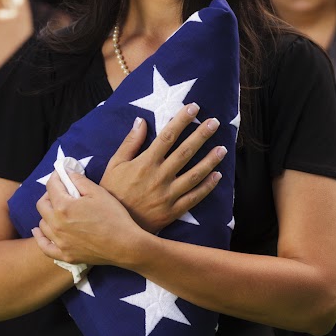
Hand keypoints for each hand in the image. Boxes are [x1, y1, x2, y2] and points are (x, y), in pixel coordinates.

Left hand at [34, 171, 143, 265]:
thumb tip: (67, 173)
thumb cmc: (114, 217)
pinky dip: (40, 237)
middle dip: (49, 194)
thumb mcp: (99, 193)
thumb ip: (79, 180)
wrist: (125, 246)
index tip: (61, 174)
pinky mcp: (65, 255)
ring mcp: (59, 242)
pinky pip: (44, 246)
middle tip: (61, 191)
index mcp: (63, 207)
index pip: (51, 186)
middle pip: (42, 204)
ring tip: (57, 210)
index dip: (56, 177)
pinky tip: (39, 230)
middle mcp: (56, 225)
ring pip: (42, 224)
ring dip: (47, 213)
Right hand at [100, 103, 225, 232]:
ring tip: (223, 149)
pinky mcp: (173, 211)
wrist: (114, 228)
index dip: (181, 120)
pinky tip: (217, 176)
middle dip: (201, 135)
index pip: (167, 136)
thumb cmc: (112, 193)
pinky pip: (194, 197)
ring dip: (210, 161)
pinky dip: (207, 187)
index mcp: (145, 163)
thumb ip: (129, 143)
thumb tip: (141, 121)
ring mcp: (168, 195)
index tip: (193, 107)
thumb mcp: (114, 165)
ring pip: (195, 174)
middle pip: (185, 152)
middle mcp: (160, 177)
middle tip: (215, 122)